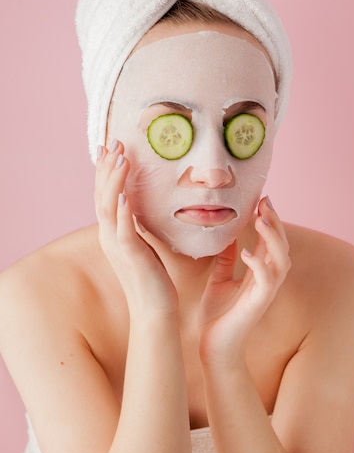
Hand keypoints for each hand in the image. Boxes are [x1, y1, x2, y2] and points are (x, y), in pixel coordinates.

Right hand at [95, 140, 177, 314]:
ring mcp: (118, 246)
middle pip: (101, 196)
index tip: (111, 148)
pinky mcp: (131, 256)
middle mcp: (110, 236)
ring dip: (114, 182)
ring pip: (109, 208)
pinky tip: (125, 196)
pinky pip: (123, 231)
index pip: (104, 195)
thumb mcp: (142, 243)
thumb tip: (140, 205)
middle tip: (115, 143)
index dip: (106, 171)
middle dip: (107, 168)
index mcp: (112, 232)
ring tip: (122, 159)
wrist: (154, 309)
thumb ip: (136, 224)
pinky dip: (122, 212)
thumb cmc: (151, 276)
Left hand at [198, 197, 290, 365]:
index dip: (269, 219)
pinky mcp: (258, 304)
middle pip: (281, 246)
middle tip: (265, 202)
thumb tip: (224, 235)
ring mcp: (265, 292)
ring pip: (281, 260)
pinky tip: (245, 252)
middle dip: (275, 222)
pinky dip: (259, 264)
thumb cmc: (217, 316)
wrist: (213, 348)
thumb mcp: (219, 279)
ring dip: (272, 238)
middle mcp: (266, 280)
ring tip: (260, 220)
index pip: (269, 240)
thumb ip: (225, 259)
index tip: (261, 199)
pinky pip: (266, 281)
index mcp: (258, 272)